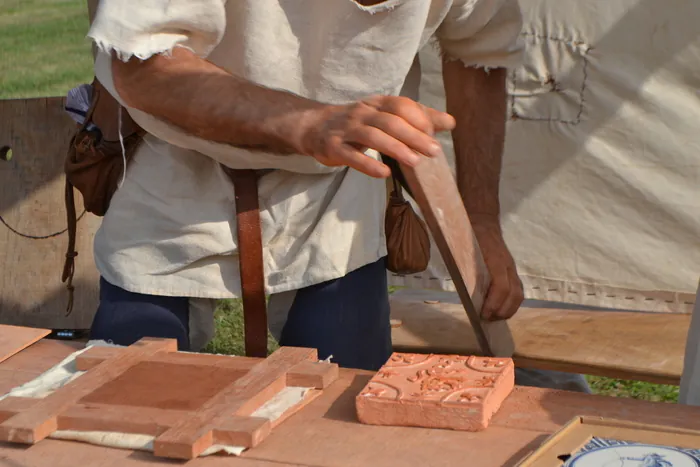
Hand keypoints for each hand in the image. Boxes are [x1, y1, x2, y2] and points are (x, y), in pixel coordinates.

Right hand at [299, 95, 455, 177]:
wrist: (315, 128)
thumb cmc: (357, 124)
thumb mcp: (385, 116)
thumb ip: (417, 118)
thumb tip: (450, 122)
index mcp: (376, 104)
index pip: (400, 104)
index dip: (418, 117)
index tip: (434, 134)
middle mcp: (361, 113)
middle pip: (390, 121)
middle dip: (413, 136)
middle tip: (433, 152)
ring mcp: (346, 130)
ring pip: (372, 136)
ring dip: (395, 148)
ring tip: (414, 162)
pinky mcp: (333, 148)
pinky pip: (352, 156)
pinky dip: (368, 164)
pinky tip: (384, 172)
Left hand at [471, 215, 523, 320]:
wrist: (482, 221)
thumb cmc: (469, 237)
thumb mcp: (463, 250)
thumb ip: (466, 269)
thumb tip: (467, 293)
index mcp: (494, 258)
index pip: (501, 285)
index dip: (494, 303)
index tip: (483, 314)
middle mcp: (507, 265)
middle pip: (514, 294)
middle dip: (502, 310)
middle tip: (487, 319)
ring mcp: (511, 268)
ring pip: (518, 294)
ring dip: (508, 310)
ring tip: (494, 318)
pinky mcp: (512, 271)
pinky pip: (517, 291)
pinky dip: (511, 304)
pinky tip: (499, 310)